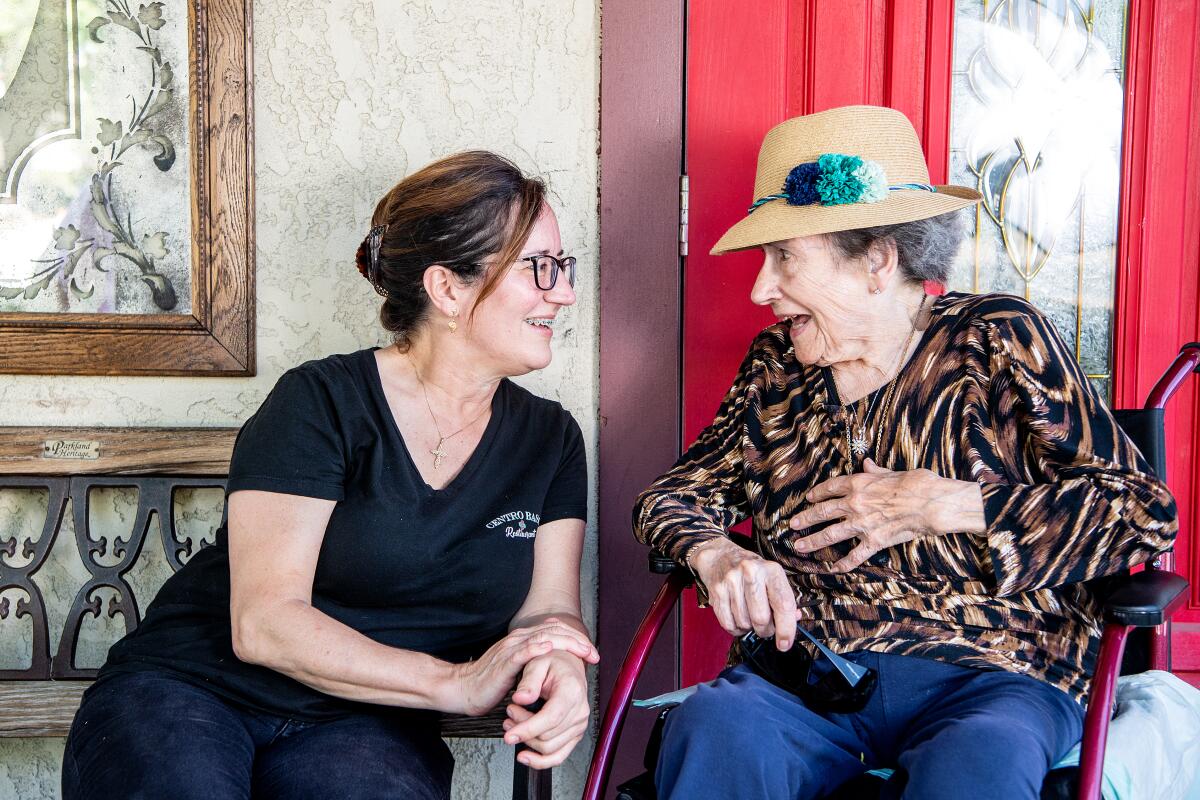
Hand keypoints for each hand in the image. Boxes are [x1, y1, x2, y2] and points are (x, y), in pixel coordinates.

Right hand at [449, 619, 598, 715]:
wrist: (464, 689)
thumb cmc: (490, 682)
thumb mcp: (518, 669)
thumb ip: (533, 662)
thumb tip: (555, 663)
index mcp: (523, 639)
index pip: (554, 630)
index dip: (576, 638)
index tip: (592, 652)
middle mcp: (518, 639)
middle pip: (553, 631)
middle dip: (577, 641)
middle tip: (594, 653)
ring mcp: (510, 649)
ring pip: (542, 638)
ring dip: (565, 642)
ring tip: (582, 649)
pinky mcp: (503, 663)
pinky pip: (522, 653)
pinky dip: (536, 648)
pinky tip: (549, 648)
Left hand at [502, 650, 590, 767]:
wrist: (568, 666)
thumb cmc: (553, 662)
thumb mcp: (537, 663)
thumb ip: (528, 681)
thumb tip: (521, 698)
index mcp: (572, 691)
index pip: (550, 718)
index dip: (528, 729)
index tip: (509, 735)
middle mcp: (580, 710)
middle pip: (547, 736)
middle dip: (522, 730)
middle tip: (509, 714)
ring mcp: (579, 724)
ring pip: (550, 748)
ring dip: (527, 741)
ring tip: (513, 725)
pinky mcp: (575, 734)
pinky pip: (559, 756)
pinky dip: (541, 761)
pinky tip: (525, 756)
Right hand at [688, 537, 797, 649]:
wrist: (720, 556)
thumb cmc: (751, 570)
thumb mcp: (772, 577)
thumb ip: (784, 599)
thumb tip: (795, 620)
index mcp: (770, 570)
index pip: (783, 604)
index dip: (786, 629)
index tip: (785, 643)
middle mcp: (750, 573)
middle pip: (761, 618)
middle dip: (765, 630)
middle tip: (765, 626)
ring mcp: (731, 581)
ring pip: (744, 624)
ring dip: (749, 627)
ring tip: (749, 614)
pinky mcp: (716, 591)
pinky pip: (728, 624)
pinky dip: (735, 628)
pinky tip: (737, 617)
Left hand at [787, 459, 984, 571]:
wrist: (931, 503)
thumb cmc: (916, 484)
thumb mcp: (892, 472)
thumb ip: (875, 472)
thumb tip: (867, 464)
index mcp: (858, 484)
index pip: (830, 488)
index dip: (817, 494)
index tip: (808, 498)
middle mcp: (855, 503)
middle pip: (823, 512)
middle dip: (805, 518)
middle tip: (792, 524)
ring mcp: (862, 524)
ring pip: (830, 534)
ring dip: (812, 541)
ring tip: (798, 546)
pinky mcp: (874, 541)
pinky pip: (855, 555)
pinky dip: (843, 563)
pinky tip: (833, 568)